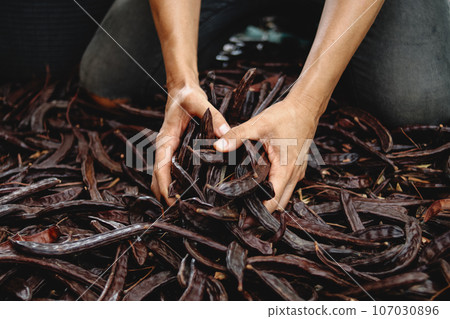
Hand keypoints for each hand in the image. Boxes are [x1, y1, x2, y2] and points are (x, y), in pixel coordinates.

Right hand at [151, 80, 229, 204]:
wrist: (181, 91)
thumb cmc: (187, 97)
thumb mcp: (199, 102)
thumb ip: (214, 116)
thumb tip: (226, 134)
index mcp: (165, 140)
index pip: (160, 169)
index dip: (164, 187)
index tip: (173, 203)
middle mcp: (164, 149)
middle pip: (157, 180)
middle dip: (165, 198)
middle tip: (183, 214)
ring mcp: (168, 153)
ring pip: (162, 180)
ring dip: (169, 195)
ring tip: (187, 211)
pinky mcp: (174, 154)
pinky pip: (171, 175)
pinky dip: (175, 187)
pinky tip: (191, 196)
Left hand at [214, 98, 320, 211]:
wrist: (306, 107)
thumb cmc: (285, 115)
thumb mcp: (259, 124)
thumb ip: (237, 136)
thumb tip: (217, 146)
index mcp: (286, 169)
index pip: (273, 201)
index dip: (258, 213)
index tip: (240, 221)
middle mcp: (295, 175)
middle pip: (279, 204)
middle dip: (261, 214)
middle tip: (239, 220)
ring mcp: (297, 173)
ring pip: (283, 197)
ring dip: (267, 204)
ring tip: (245, 208)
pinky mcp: (295, 168)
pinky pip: (284, 187)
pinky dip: (272, 193)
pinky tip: (256, 190)